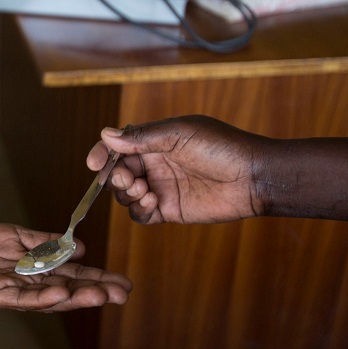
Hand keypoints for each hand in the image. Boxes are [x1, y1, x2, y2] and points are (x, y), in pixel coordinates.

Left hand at [0, 224, 131, 312]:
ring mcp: (17, 293)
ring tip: (100, 295)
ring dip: (75, 298)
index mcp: (39, 271)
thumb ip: (45, 242)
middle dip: (95, 292)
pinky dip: (43, 297)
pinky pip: (23, 298)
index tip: (123, 283)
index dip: (98, 279)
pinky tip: (62, 294)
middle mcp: (32, 285)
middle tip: (122, 294)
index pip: (74, 277)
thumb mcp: (18, 237)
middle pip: (69, 291)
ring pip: (51, 298)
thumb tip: (79, 247)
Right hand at [87, 115, 263, 224]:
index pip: (118, 146)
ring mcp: (161, 187)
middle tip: (129, 179)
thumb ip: (141, 138)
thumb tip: (105, 134)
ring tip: (145, 191)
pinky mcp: (170, 210)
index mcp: (154, 141)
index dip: (102, 154)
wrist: (253, 177)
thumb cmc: (221, 147)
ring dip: (127, 194)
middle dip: (115, 177)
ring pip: (126, 195)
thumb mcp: (179, 134)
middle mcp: (154, 164)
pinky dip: (139, 210)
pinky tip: (153, 202)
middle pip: (118, 172)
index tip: (93, 164)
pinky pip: (141, 214)